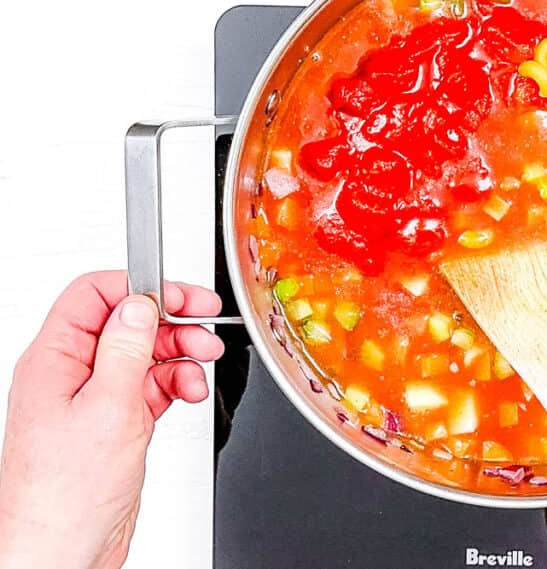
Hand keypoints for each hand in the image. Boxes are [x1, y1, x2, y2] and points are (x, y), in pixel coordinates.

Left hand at [0, 271, 223, 568]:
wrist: (61, 551)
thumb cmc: (63, 495)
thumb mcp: (106, 409)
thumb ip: (125, 350)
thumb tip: (139, 305)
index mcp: (55, 359)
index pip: (95, 295)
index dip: (142, 289)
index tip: (181, 296)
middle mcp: (72, 374)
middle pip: (127, 322)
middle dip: (172, 321)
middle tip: (207, 326)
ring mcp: (93, 399)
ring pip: (145, 354)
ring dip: (180, 354)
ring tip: (203, 363)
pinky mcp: (115, 422)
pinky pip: (151, 386)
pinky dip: (176, 384)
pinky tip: (188, 392)